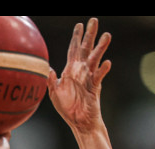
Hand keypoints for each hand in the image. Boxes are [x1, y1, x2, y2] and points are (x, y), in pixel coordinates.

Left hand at [48, 18, 111, 132]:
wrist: (79, 122)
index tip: (79, 25)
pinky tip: (107, 63)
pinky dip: (103, 70)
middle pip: (86, 49)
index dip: (76, 37)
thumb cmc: (67, 108)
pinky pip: (99, 76)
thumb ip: (51, 81)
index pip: (73, 50)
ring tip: (107, 35)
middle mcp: (81, 71)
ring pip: (95, 59)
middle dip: (90, 35)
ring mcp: (89, 77)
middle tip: (94, 20)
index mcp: (71, 70)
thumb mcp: (54, 94)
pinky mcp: (95, 87)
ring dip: (100, 47)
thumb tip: (48, 69)